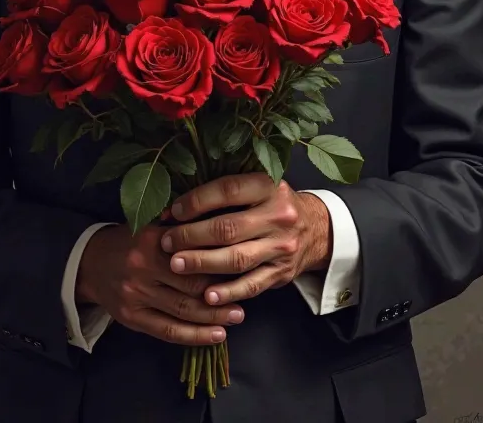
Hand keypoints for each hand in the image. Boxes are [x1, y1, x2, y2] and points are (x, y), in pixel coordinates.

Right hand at [75, 222, 246, 345]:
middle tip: (245, 298)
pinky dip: (193, 336)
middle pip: (189, 285)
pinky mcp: (132, 318)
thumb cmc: (130, 240)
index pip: (191, 254)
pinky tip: (215, 335)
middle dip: (220, 294)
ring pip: (181, 311)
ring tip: (237, 317)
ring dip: (213, 317)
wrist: (90, 263)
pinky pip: (167, 331)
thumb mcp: (151, 224)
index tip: (240, 266)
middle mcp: (142, 268)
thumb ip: (180, 226)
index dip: (217, 262)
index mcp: (151, 240)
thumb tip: (218, 222)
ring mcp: (136, 295)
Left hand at [159, 174, 332, 306]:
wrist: (316, 228)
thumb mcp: (257, 187)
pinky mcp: (282, 273)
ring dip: (202, 263)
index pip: (228, 191)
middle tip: (166, 242)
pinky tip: (207, 295)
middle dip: (191, 236)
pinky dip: (228, 292)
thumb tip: (175, 208)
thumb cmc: (272, 204)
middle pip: (228, 228)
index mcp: (269, 186)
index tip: (173, 212)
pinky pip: (251, 285)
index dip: (197, 201)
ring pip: (237, 258)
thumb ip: (224, 194)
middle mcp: (279, 215)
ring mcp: (282, 246)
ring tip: (176, 265)